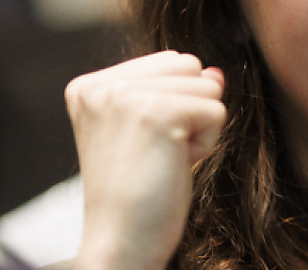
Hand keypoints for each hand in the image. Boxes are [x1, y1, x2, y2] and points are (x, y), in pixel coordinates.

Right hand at [65, 51, 226, 269]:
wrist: (121, 246)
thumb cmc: (137, 193)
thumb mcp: (153, 130)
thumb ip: (179, 91)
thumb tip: (216, 72)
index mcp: (90, 86)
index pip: (170, 61)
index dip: (175, 104)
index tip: (145, 144)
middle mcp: (102, 85)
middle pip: (190, 66)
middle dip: (190, 110)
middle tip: (156, 153)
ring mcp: (126, 96)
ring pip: (208, 85)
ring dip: (199, 128)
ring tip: (163, 160)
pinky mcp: (157, 113)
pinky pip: (217, 110)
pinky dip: (206, 144)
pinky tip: (173, 167)